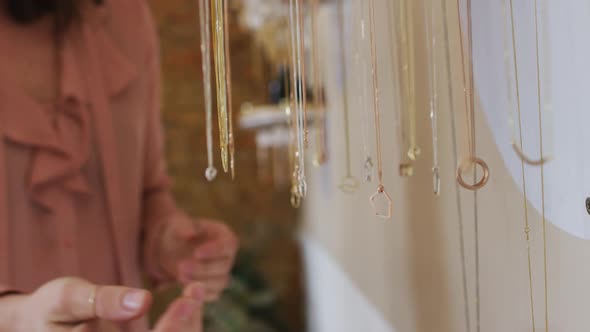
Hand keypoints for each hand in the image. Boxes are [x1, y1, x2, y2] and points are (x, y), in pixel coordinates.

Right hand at [0, 277, 203, 331]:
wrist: (36, 324)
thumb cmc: (48, 310)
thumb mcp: (68, 298)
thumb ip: (102, 301)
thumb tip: (141, 301)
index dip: (171, 331)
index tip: (187, 301)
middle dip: (185, 326)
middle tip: (196, 290)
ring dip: (188, 324)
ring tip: (195, 290)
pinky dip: (180, 324)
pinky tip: (190, 299)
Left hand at [160, 218, 238, 300]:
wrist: (173, 247)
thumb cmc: (178, 232)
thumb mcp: (178, 226)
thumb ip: (183, 228)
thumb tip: (189, 234)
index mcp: (224, 236)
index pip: (228, 244)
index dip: (215, 250)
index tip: (196, 253)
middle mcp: (228, 256)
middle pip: (224, 266)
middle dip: (203, 269)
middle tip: (181, 266)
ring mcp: (223, 272)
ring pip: (221, 282)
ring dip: (201, 283)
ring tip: (180, 277)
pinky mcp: (215, 286)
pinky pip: (214, 294)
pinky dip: (201, 294)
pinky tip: (185, 290)